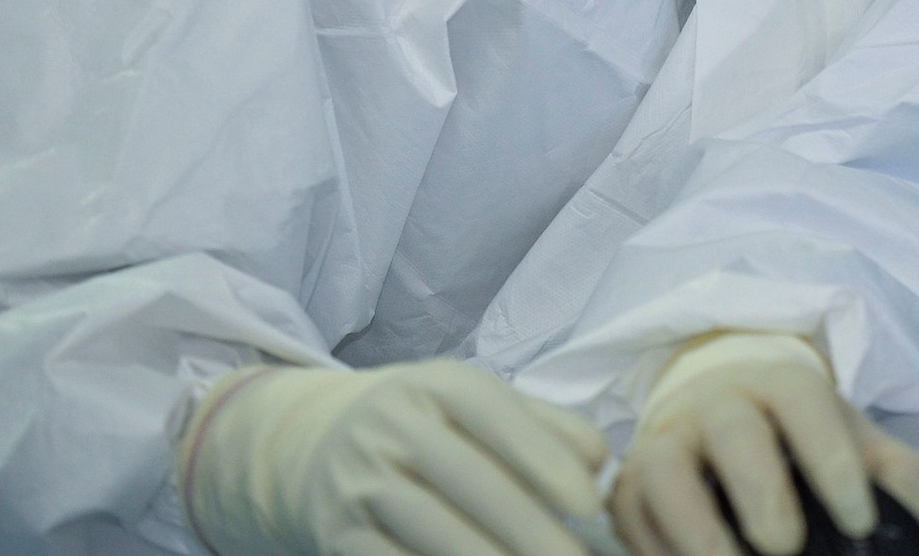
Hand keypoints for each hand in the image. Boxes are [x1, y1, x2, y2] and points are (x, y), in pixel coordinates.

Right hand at [178, 360, 609, 555]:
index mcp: (438, 384)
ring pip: (435, 530)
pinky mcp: (338, 535)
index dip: (546, 461)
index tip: (591, 506)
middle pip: (471, 481)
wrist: (318, 444)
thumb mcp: (480, 407)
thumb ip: (547, 426)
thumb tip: (600, 462)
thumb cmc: (431, 427)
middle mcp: (392, 426)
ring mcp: (360, 482)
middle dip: (532, 530)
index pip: (496, 416)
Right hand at [611, 333, 918, 555]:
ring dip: (695, 526)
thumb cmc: (798, 435)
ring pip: (664, 467)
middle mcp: (717, 402)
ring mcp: (667, 439)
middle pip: (733, 431)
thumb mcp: (857, 442)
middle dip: (761, 490)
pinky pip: (630, 513)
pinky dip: (654, 549)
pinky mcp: (629, 484)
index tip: (859, 520)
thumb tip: (912, 518)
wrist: (724, 407)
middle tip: (786, 545)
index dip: (832, 460)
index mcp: (780, 383)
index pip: (804, 403)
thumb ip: (899, 477)